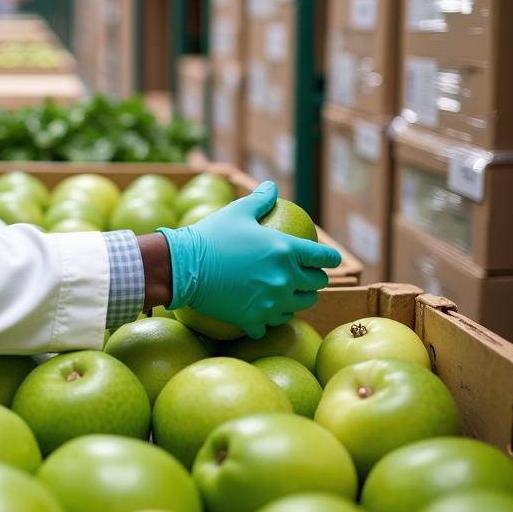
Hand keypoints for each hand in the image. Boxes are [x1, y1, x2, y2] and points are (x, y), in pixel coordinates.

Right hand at [158, 181, 340, 339]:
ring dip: (295, 301)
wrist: (182, 266)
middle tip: (304, 277)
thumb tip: (272, 186)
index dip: (330, 259)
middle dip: (314, 281)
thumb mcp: (237, 212)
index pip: (324, 258)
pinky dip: (268, 320)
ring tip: (286, 296)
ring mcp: (270, 303)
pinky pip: (271, 325)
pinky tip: (262, 313)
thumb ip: (260, 199)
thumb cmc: (210, 235)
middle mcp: (284, 278)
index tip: (329, 260)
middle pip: (316, 286)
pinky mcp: (254, 320)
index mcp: (285, 250)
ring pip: (298, 308)